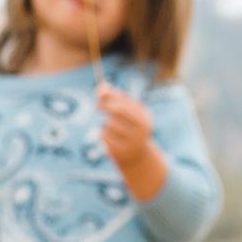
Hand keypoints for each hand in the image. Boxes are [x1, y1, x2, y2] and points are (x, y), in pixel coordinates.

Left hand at [95, 83, 166, 201]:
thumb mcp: (124, 110)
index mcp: (144, 117)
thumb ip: (113, 97)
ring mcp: (132, 141)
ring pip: (110, 124)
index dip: (111, 97)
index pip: (126, 102)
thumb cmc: (128, 127)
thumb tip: (101, 86)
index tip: (99, 95)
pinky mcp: (121, 152)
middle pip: (120, 111)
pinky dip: (103, 135)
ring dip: (106, 124)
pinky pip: (104, 137)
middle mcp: (141, 129)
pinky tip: (111, 139)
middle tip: (97, 106)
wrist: (135, 155)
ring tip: (111, 129)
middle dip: (107, 106)